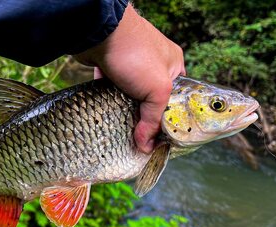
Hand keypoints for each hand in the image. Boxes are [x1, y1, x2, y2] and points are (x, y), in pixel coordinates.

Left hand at [74, 3, 185, 152]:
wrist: (99, 31)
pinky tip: (108, 116)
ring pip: (130, 97)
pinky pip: (112, 91)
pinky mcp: (110, 68)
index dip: (169, 119)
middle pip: (151, 100)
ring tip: (123, 132)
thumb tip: (146, 146)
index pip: (176, 99)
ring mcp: (131, 65)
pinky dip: (110, 102)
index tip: (160, 140)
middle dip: (145, 118)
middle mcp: (153, 64)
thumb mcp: (156, 89)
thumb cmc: (135, 54)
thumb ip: (154, 119)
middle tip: (140, 140)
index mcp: (173, 65)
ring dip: (126, 112)